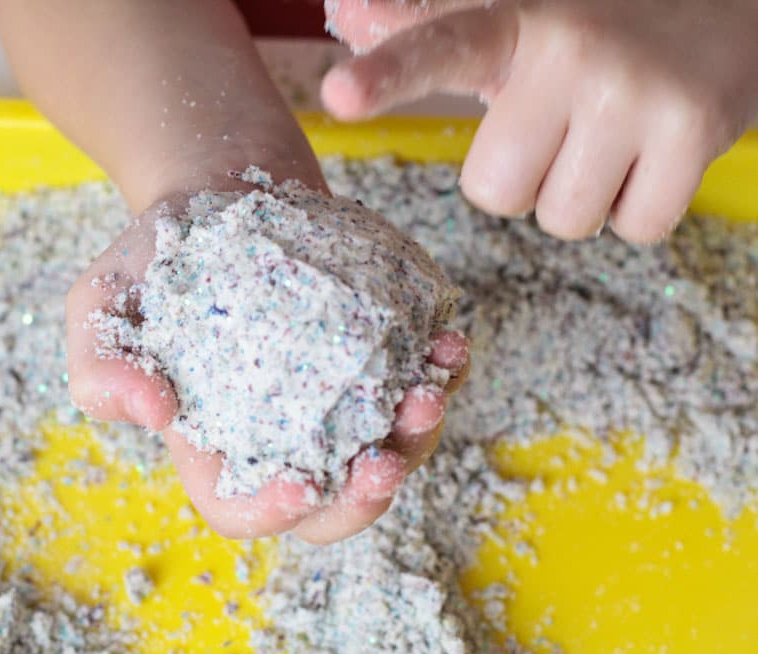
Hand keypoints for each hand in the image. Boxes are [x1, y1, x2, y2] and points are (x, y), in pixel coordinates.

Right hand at [66, 190, 469, 544]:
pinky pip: (418, 381)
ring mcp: (337, 399)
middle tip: (387, 458)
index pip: (242, 509)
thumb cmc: (155, 259)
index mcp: (216, 445)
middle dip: (368, 496)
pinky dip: (441, 372)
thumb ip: (102, 369)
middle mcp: (284, 435)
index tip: (301, 480)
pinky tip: (447, 341)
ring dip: (419, 434)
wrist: (218, 192)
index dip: (273, 512)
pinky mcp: (375, 355)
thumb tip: (153, 413)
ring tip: (429, 385)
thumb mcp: (101, 308)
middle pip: (333, 504)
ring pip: (390, 448)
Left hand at [322, 0, 757, 241]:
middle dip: (520, 182)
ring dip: (580, 198)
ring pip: (563, 220)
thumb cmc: (595, 27)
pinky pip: (633, 229)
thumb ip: (427, 30)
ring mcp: (636, 94)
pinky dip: (638, 209)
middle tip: (559, 132)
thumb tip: (348, 16)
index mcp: (514, 24)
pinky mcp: (694, 133)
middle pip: (496, 192)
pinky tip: (651, 154)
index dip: (386, 77)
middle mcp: (571, 53)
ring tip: (610, 138)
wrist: (726, 6)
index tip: (339, 96)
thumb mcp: (512, 18)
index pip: (438, 49)